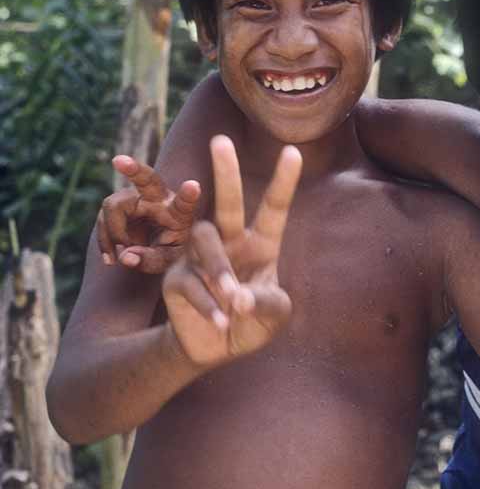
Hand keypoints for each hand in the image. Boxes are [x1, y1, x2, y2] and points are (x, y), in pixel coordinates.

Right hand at [96, 156, 200, 272]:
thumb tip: (125, 256)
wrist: (160, 246)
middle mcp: (159, 200)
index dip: (188, 194)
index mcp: (179, 213)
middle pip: (147, 179)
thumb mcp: (168, 260)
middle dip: (133, 169)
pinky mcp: (119, 205)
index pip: (185, 203)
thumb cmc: (172, 250)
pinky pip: (103, 218)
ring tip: (117, 259)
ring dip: (112, 234)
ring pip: (113, 206)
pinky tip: (110, 258)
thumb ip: (151, 260)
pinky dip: (104, 240)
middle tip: (119, 161)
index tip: (193, 185)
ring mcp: (136, 200)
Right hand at [162, 135, 300, 368]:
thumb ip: (265, 303)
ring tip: (235, 301)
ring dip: (221, 272)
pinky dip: (209, 305)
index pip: (274, 208)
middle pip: (226, 203)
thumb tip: (239, 297)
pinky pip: (191, 284)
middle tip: (220, 141)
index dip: (283, 181)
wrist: (218, 348)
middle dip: (225, 172)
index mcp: (261, 244)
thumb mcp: (274, 314)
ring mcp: (199, 257)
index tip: (293, 151)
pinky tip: (223, 321)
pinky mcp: (177, 278)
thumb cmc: (252, 321)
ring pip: (206, 244)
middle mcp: (229, 242)